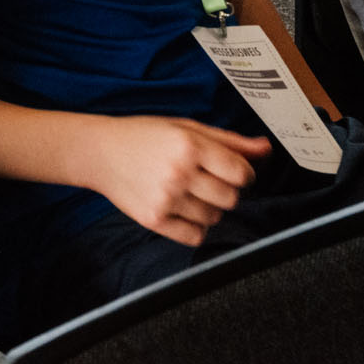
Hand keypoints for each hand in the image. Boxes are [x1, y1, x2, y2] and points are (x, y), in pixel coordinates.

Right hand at [86, 116, 268, 246]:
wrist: (98, 151)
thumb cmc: (143, 136)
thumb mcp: (184, 128)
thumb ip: (228, 140)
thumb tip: (265, 149)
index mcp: (189, 145)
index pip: (241, 173)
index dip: (241, 173)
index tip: (229, 170)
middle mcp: (179, 172)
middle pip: (232, 198)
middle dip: (224, 190)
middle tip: (203, 179)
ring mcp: (166, 198)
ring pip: (215, 217)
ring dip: (208, 207)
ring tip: (187, 191)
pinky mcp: (155, 219)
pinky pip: (196, 235)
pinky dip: (194, 226)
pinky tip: (180, 208)